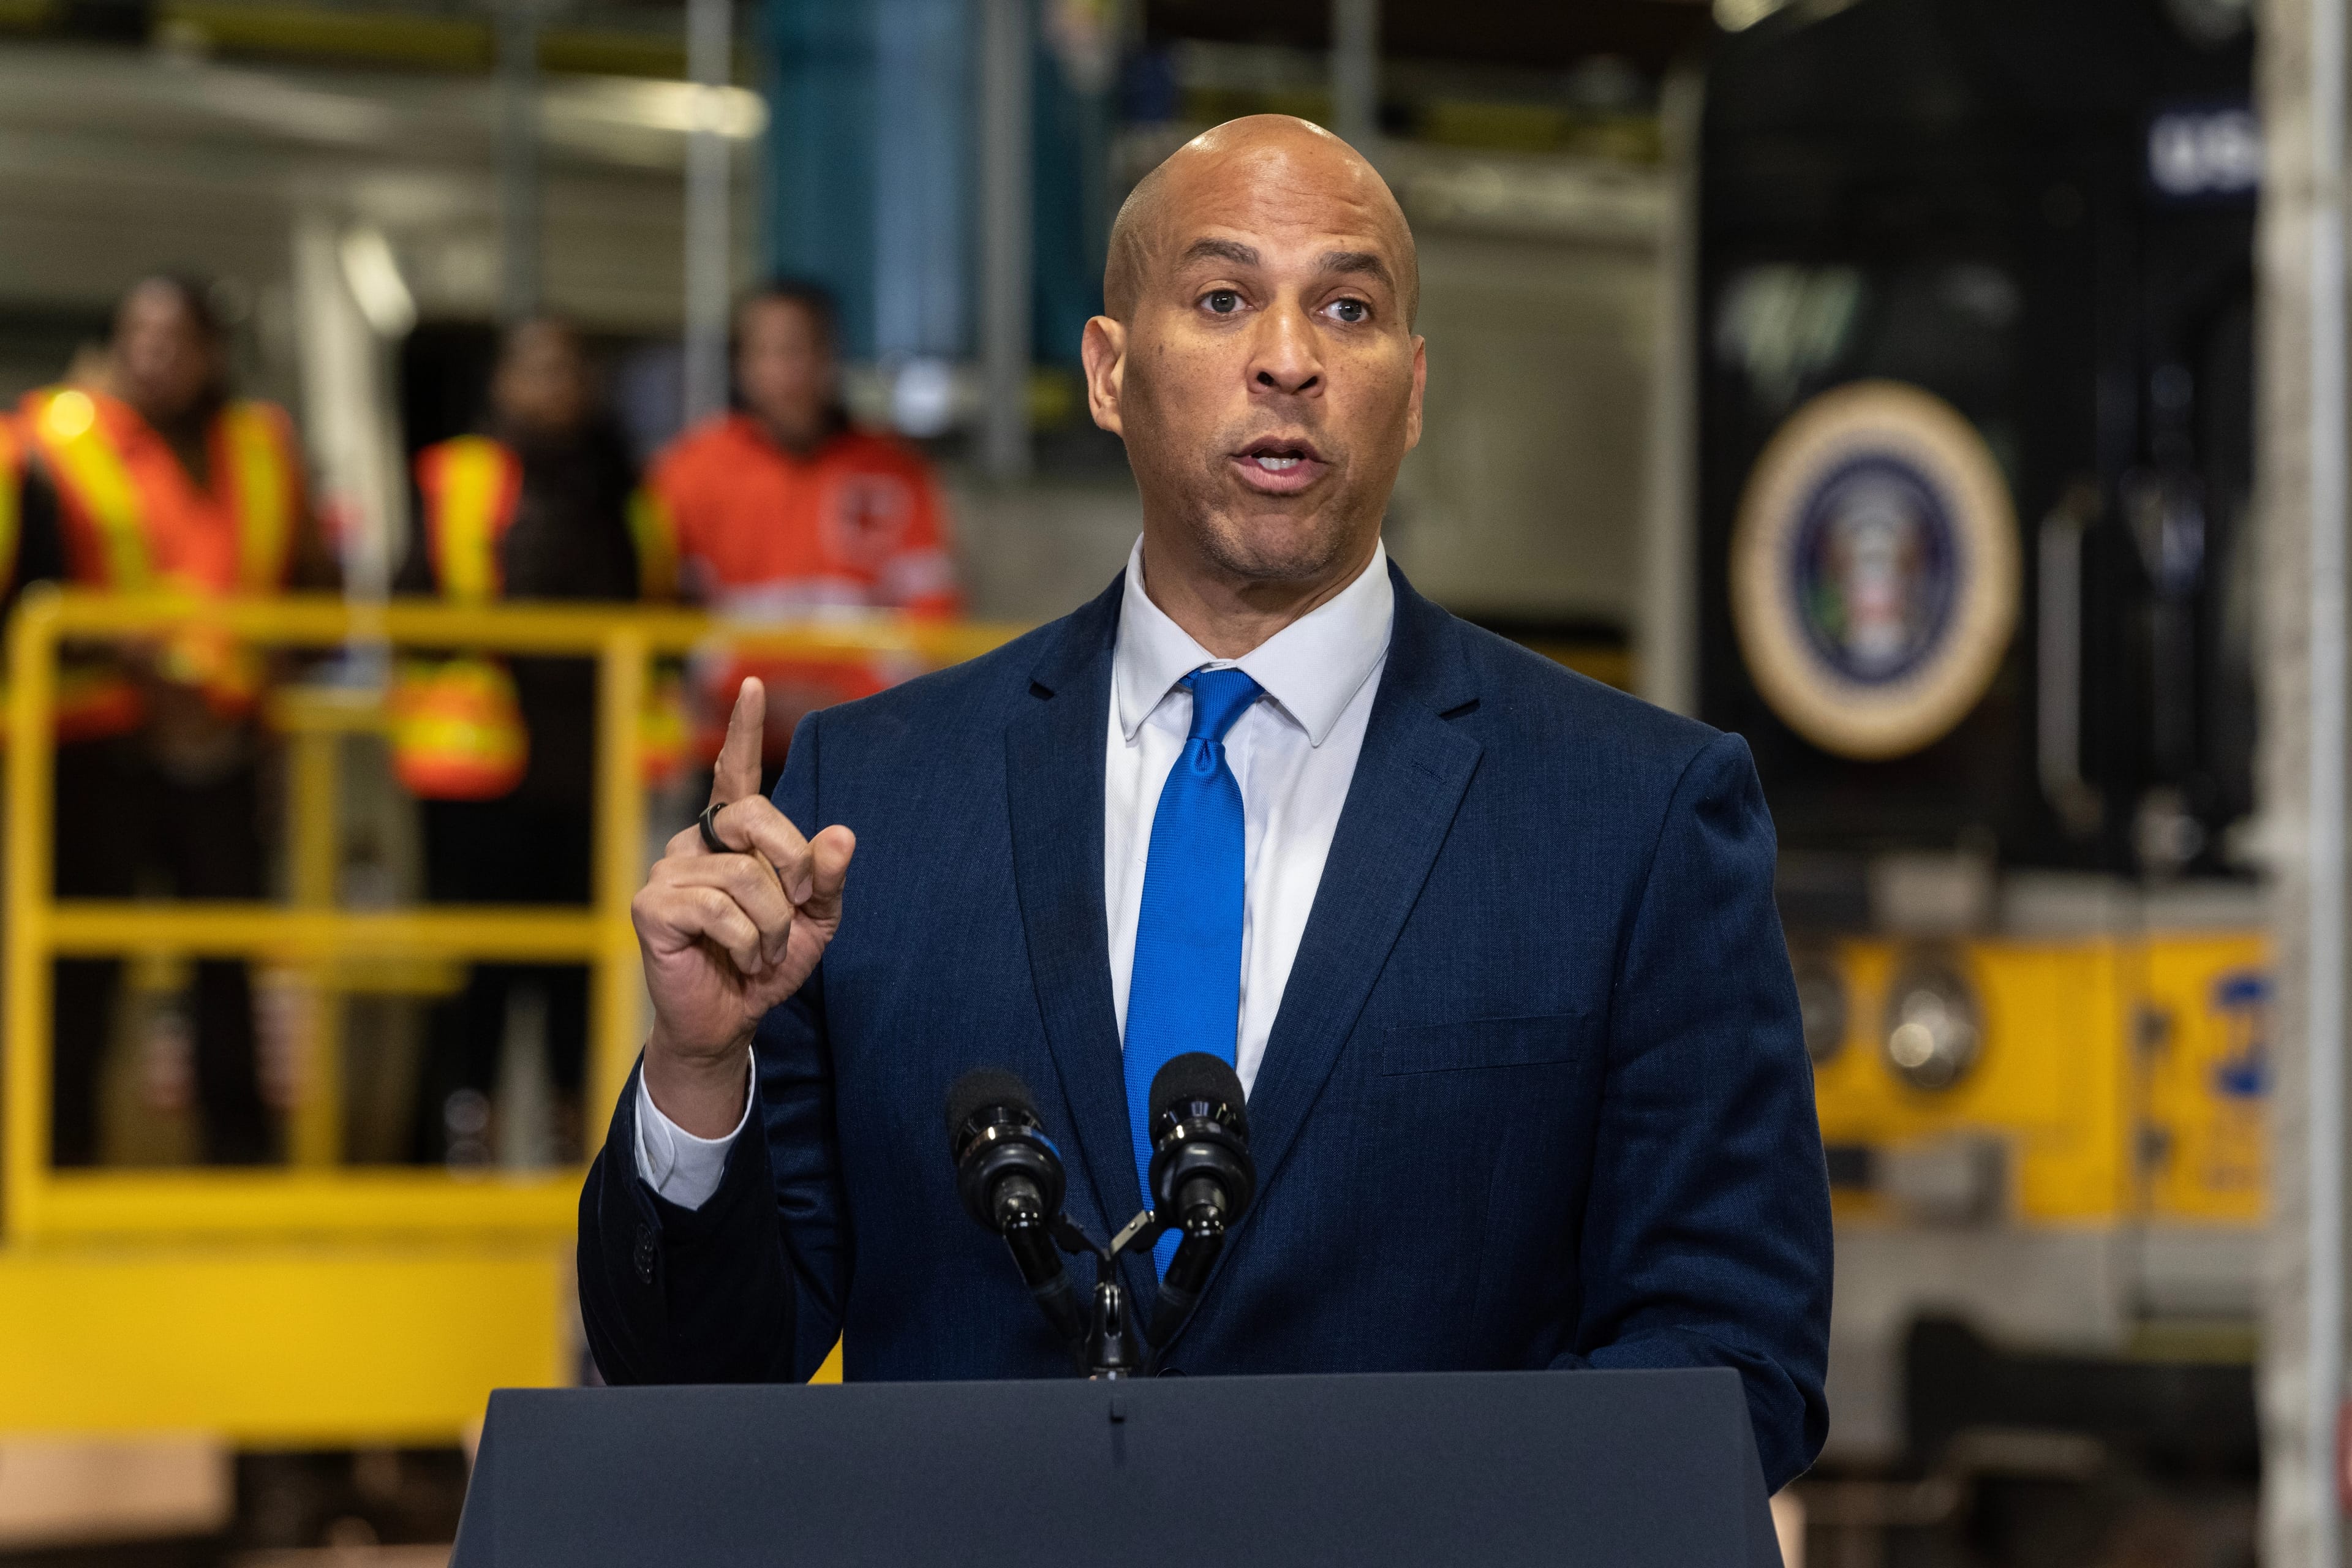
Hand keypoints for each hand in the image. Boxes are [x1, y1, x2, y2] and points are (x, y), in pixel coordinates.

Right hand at [633, 678, 854, 1135]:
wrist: (732, 1018)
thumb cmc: (768, 963)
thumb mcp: (816, 919)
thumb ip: (828, 877)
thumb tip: (842, 834)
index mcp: (734, 836)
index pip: (737, 773)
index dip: (743, 729)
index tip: (753, 684)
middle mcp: (696, 841)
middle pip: (757, 818)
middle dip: (792, 868)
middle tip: (794, 914)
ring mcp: (668, 869)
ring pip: (744, 875)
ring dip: (771, 926)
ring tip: (761, 951)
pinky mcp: (651, 905)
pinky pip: (717, 908)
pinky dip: (745, 941)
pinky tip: (738, 958)